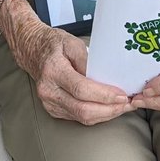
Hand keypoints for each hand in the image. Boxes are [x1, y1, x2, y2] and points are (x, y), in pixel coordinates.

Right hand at [11, 12, 131, 125]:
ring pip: (82, 117)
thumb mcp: (72, 42)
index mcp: (53, 71)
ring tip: (122, 107)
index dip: (104, 95)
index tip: (122, 95)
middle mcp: (49, 91)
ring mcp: (50, 103)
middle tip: (127, 104)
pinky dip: (96, 115)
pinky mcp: (54, 109)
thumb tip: (105, 77)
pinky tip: (108, 108)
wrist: (32, 50)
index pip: (81, 90)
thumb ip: (88, 60)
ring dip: (105, 115)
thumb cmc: (52, 44)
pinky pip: (78, 118)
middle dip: (109, 110)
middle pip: (83, 109)